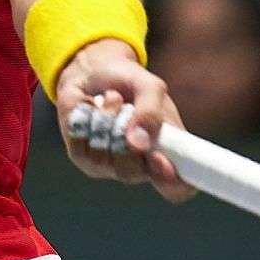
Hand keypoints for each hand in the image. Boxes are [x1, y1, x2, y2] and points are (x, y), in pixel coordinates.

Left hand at [55, 39, 193, 202]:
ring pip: (104, 159)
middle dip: (126, 139)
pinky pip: (81, 148)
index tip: (159, 158)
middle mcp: (140, 165)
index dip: (172, 182)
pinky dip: (87, 120)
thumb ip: (151, 112)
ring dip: (106, 122)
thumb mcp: (149, 87)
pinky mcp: (82, 157)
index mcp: (168, 153)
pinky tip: (92, 107)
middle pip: (133, 173)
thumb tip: (138, 144)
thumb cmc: (128, 82)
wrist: (92, 71)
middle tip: (128, 110)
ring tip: (111, 99)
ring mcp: (109, 165)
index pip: (178, 187)